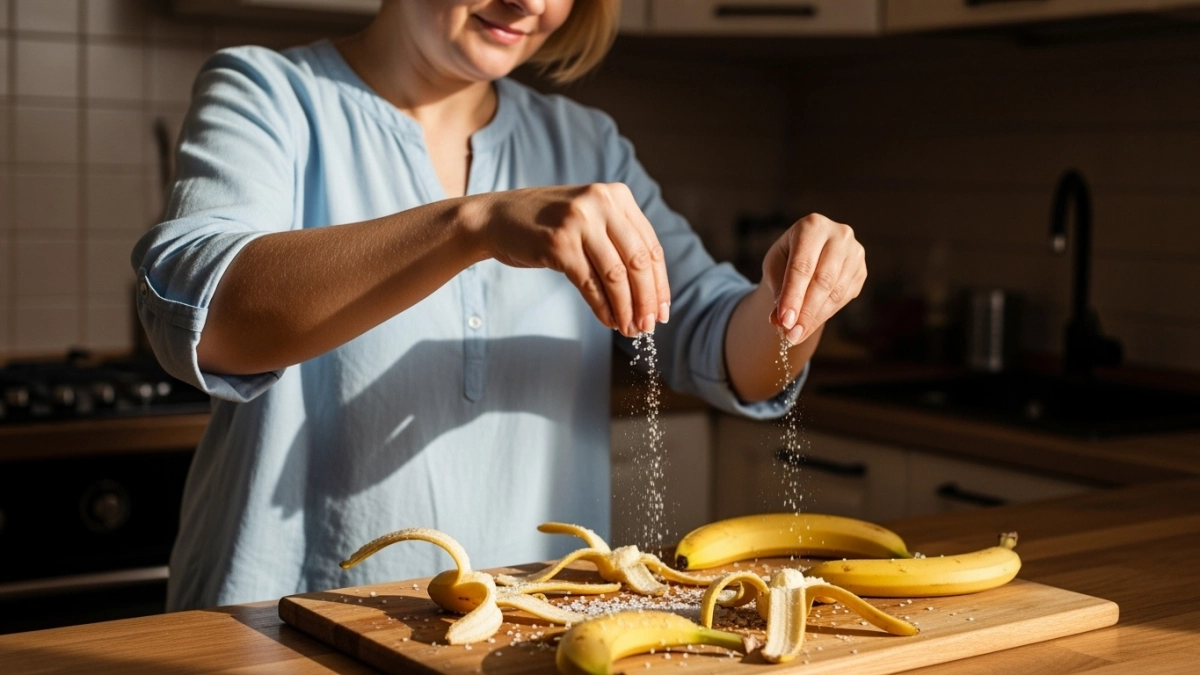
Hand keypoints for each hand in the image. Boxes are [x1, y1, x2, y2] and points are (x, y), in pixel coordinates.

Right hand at [471, 183, 669, 336]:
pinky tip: (609, 321)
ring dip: (626, 309)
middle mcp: (600, 203)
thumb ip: (619, 239)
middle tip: (649, 326)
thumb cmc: (547, 224)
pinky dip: (603, 307)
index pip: (650, 246)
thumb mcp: (590, 218)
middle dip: (647, 300)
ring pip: (616, 276)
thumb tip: (652, 291)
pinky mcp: (558, 244)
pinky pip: (590, 284)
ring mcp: (578, 222)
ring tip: (629, 329)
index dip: (660, 283)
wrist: (497, 218)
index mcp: (616, 195)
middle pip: (638, 262)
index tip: (663, 311)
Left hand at [762, 213, 865, 344]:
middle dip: (806, 312)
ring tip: (796, 335)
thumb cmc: (787, 257)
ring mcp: (855, 252)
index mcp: (812, 226)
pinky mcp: (861, 270)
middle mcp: (839, 235)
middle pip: (823, 281)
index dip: (793, 296)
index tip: (784, 321)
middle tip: (791, 335)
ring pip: (835, 293)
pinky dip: (825, 314)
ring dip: (815, 318)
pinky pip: (844, 298)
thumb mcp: (775, 268)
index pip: (802, 267)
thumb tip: (780, 321)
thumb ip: (778, 291)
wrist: (809, 252)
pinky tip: (809, 325)